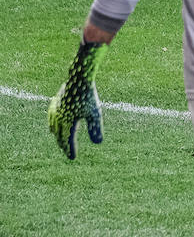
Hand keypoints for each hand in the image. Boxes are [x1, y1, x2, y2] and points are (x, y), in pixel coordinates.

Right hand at [48, 41, 108, 159]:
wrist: (78, 78)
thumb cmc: (87, 96)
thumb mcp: (94, 114)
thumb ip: (95, 128)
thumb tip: (98, 143)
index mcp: (66, 122)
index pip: (67, 139)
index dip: (70, 149)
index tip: (72, 158)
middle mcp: (58, 117)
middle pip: (59, 134)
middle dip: (63, 143)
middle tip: (67, 152)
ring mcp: (55, 109)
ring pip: (53, 125)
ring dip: (57, 134)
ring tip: (58, 138)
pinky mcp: (56, 101)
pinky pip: (52, 116)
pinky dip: (52, 122)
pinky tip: (54, 121)